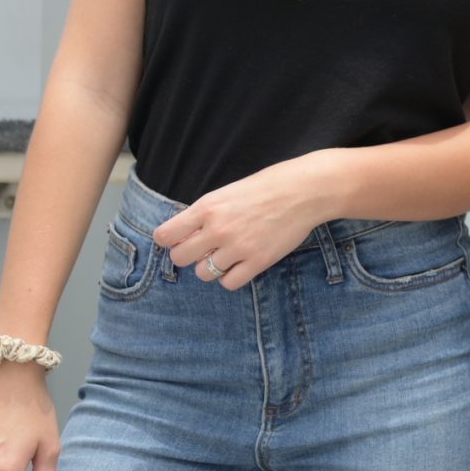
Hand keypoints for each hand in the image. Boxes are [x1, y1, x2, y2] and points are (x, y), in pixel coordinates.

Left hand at [153, 154, 332, 288]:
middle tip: (203, 249)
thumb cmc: (267, 186)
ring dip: (210, 268)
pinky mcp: (257, 261)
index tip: (180, 238)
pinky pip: (229, 283)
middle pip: (180, 258)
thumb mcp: (228, 192)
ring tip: (225, 256)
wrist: (304, 191)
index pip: (165, 235)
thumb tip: (186, 235)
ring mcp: (238, 247)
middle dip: (188, 255)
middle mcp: (218, 229)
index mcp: (207, 207)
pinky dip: (231, 277)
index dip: (170, 239)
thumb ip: (205, 213)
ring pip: (203, 274)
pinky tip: (240, 264)